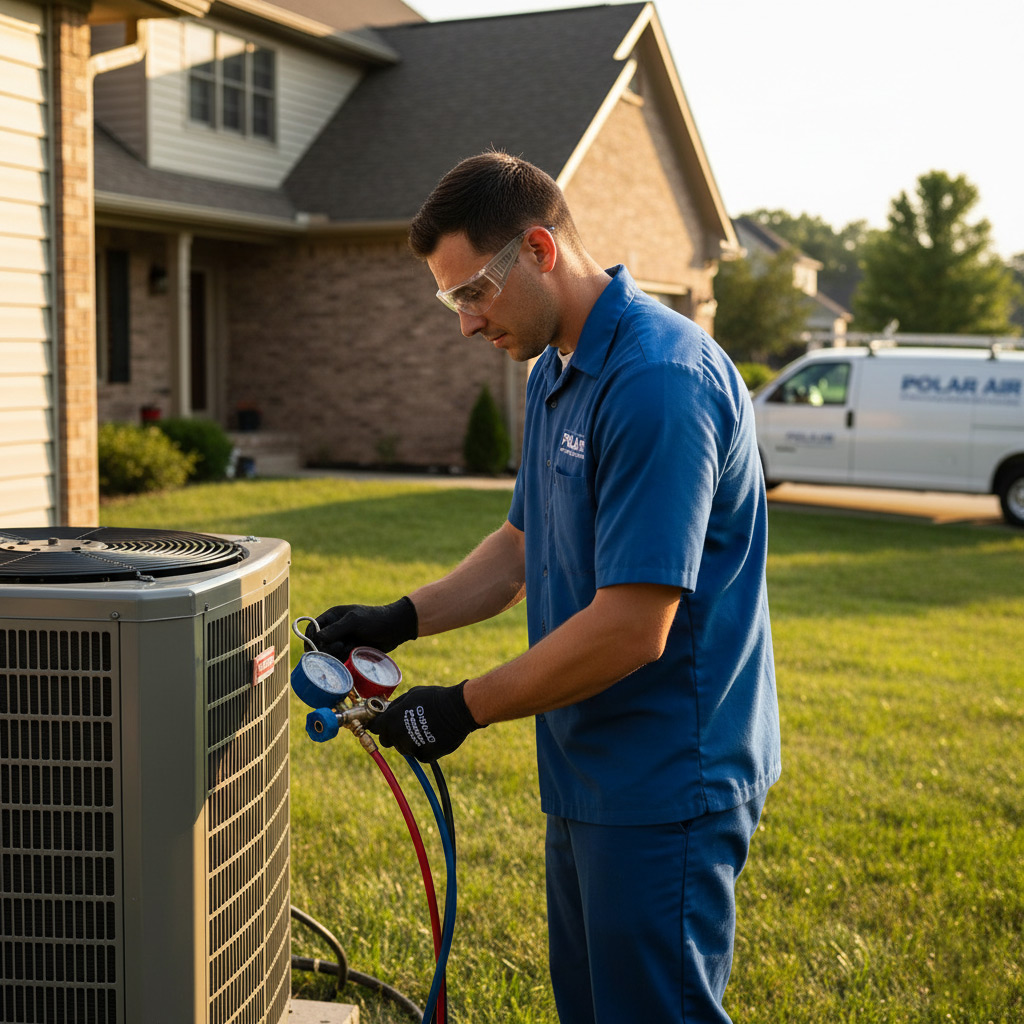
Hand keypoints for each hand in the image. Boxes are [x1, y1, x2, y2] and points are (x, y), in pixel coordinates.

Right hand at [306, 597, 417, 660]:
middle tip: (340, 646)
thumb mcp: (355, 621)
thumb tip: (317, 638)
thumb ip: (336, 629)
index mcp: (332, 617)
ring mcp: (343, 641)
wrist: (395, 629)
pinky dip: (344, 660)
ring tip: (351, 648)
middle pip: (319, 645)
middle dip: (327, 648)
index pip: (312, 628)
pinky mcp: (351, 652)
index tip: (313, 648)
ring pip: (329, 654)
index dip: (310, 639)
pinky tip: (353, 655)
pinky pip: (340, 660)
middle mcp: (335, 629)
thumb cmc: (375, 620)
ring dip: (337, 654)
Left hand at [367, 682, 481, 760]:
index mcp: (392, 721)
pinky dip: (423, 747)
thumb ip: (396, 706)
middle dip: (392, 734)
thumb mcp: (411, 694)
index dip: (377, 725)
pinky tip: (432, 735)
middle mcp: (398, 737)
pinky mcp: (425, 756)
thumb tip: (387, 710)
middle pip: (387, 740)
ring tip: (422, 727)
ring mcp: (411, 748)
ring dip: (408, 741)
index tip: (380, 724)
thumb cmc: (434, 699)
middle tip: (404, 725)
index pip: (375, 727)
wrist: (458, 710)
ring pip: (403, 748)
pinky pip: (419, 754)